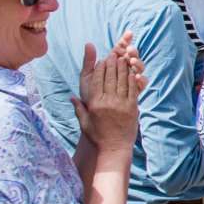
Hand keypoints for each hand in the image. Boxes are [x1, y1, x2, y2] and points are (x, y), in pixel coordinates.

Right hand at [73, 35, 143, 150]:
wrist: (114, 148)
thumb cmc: (98, 136)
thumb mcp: (85, 122)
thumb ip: (79, 108)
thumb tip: (71, 97)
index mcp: (95, 104)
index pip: (96, 81)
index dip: (99, 68)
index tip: (101, 60)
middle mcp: (108, 102)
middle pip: (110, 78)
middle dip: (112, 64)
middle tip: (113, 55)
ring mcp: (121, 104)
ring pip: (122, 81)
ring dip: (122, 68)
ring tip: (123, 59)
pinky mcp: (132, 108)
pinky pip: (132, 89)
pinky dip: (132, 79)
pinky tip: (132, 72)